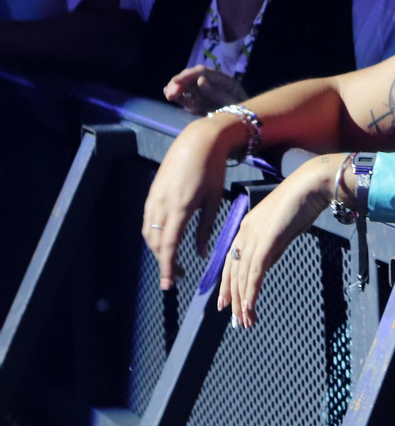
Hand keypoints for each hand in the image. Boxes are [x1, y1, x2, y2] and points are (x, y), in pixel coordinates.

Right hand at [142, 115, 240, 289]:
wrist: (197, 141)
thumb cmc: (212, 169)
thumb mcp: (214, 199)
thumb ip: (206, 228)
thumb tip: (202, 254)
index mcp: (179, 209)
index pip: (169, 247)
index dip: (168, 268)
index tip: (170, 285)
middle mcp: (161, 206)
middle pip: (156, 244)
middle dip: (164, 263)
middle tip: (176, 277)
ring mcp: (153, 199)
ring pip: (149, 234)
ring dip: (158, 251)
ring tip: (171, 262)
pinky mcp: (151, 194)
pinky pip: (148, 221)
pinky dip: (154, 236)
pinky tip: (164, 241)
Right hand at [163, 66, 246, 114]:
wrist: (244, 124)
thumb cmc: (243, 112)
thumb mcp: (232, 103)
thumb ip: (216, 92)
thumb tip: (201, 80)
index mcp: (222, 79)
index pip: (202, 72)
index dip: (188, 75)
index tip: (176, 80)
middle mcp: (211, 82)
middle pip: (192, 77)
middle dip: (179, 83)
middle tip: (171, 94)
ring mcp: (204, 91)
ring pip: (186, 85)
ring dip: (176, 88)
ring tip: (169, 96)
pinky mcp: (198, 101)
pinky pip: (186, 95)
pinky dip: (177, 95)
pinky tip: (168, 93)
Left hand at [216, 154, 341, 327]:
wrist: (313, 184)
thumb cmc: (303, 203)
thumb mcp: (284, 230)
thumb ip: (272, 248)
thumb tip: (264, 268)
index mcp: (246, 228)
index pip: (231, 261)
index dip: (227, 284)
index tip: (227, 304)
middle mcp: (245, 232)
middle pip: (233, 271)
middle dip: (233, 298)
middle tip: (237, 320)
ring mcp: (254, 236)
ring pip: (242, 275)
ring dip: (242, 301)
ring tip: (246, 321)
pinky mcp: (266, 240)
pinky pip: (254, 271)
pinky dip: (251, 291)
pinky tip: (250, 306)